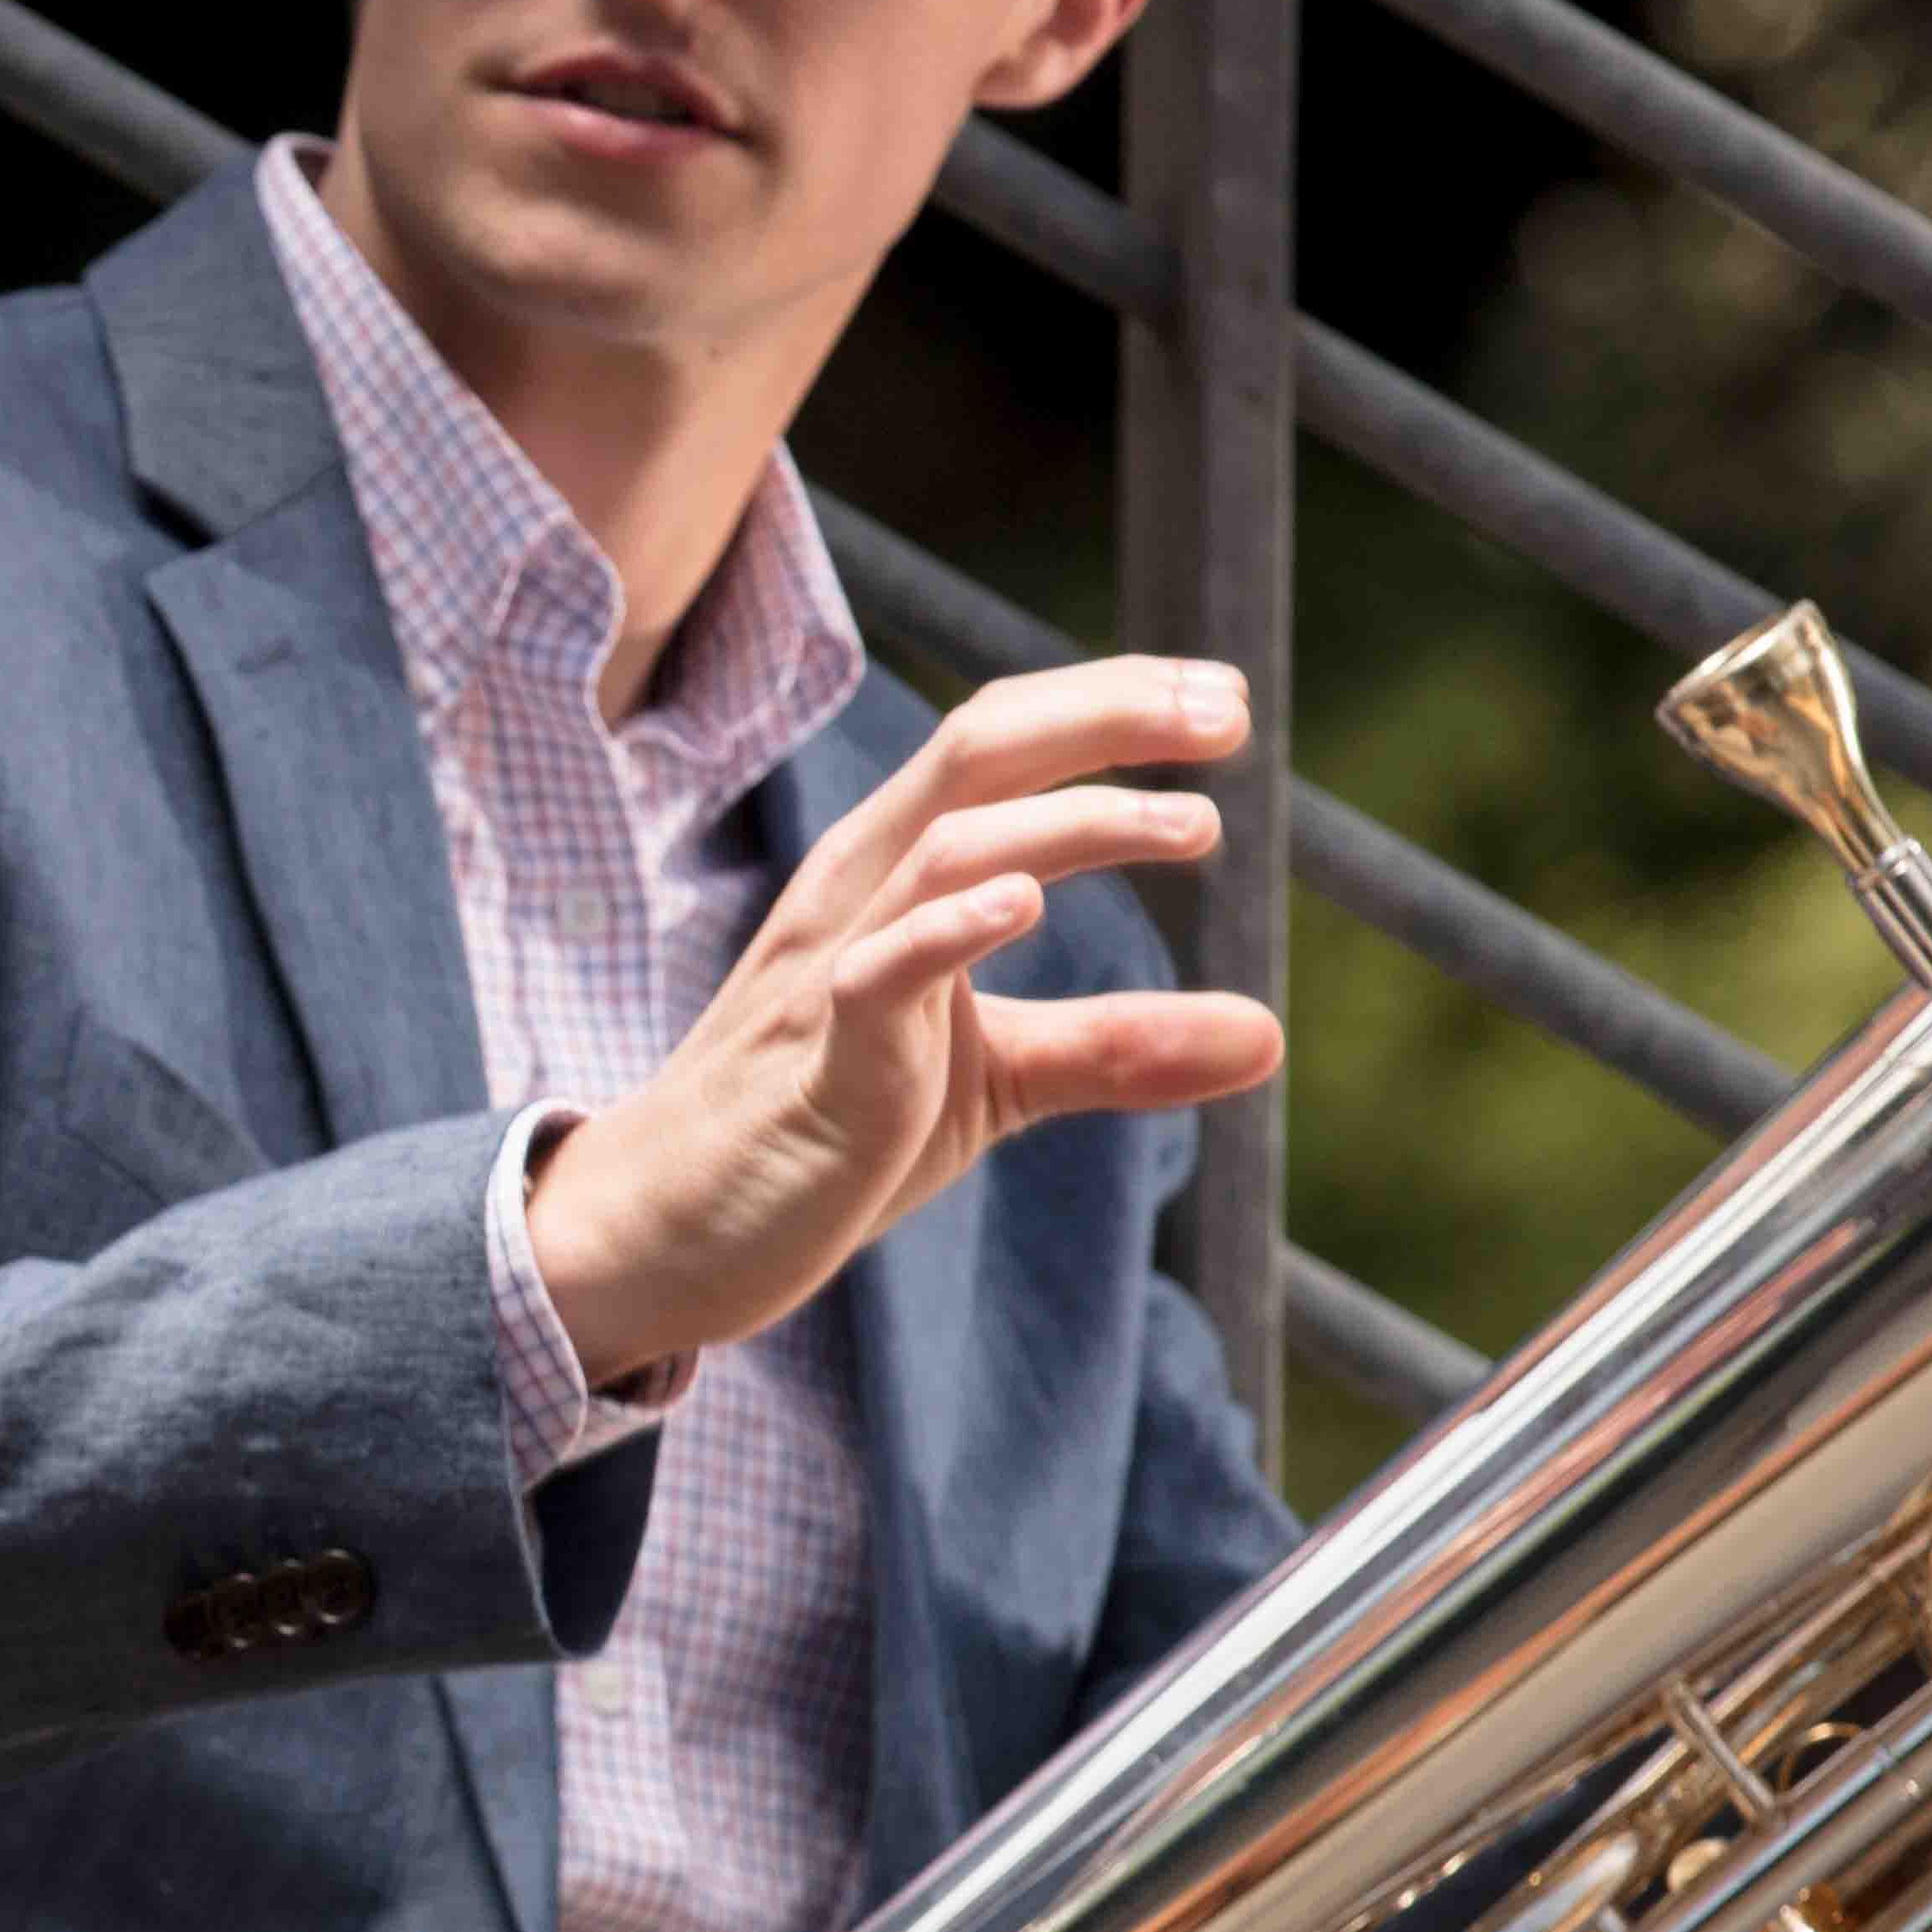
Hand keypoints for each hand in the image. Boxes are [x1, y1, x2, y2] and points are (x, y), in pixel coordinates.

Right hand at [525, 654, 1282, 1390]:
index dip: (1111, 704)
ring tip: (1193, 824)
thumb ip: (1115, 1046)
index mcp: (893, 873)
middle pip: (979, 750)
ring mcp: (832, 969)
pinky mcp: (821, 1060)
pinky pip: (883, 971)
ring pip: (947, 843)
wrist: (665, 1229)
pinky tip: (1028, 905)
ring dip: (1076, 822)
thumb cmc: (819, 1132)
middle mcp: (857, 889)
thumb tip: (1266, 1034)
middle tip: (1228, 713)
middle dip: (1107, 714)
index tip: (1222, 701)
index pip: (1000, 744)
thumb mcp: (990, 1079)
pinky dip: (953, 926)